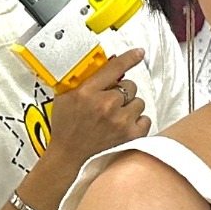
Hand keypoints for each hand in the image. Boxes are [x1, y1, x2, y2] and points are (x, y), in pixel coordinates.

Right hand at [36, 50, 152, 179]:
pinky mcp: (130, 135)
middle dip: (122, 92)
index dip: (130, 58)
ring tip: (115, 116)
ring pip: (138, 102)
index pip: (114, 67)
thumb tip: (105, 66)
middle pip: (130, 86)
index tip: (138, 53)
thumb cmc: (66, 128)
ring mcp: (120, 121)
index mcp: (88, 92)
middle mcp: (106, 105)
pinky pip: (145, 118)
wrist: (69, 156)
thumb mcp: (65, 97)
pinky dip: (137, 121)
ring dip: (129, 107)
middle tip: (110, 102)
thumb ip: (84, 80)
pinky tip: (123, 124)